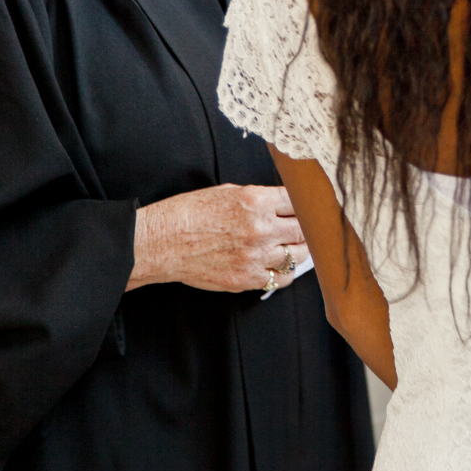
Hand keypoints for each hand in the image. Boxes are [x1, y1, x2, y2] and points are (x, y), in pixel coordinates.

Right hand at [128, 184, 304, 291]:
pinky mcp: (248, 278)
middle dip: (307, 227)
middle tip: (307, 228)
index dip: (304, 204)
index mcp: (256, 200)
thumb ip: (259, 199)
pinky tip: (281, 265)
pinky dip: (286, 272)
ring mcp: (256, 255)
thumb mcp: (227, 193)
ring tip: (296, 246)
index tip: (306, 208)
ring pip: (298, 255)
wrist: (163, 242)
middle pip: (303, 229)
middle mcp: (260, 227)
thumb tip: (282, 204)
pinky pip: (281, 278)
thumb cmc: (190, 213)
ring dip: (299, 250)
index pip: (297, 200)